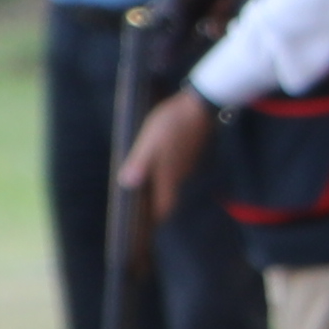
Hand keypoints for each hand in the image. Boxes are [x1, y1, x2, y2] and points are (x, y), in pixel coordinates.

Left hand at [119, 88, 215, 211]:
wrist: (200, 105)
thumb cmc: (172, 122)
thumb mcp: (150, 140)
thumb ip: (140, 162)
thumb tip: (127, 183)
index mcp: (169, 174)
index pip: (165, 205)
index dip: (156, 217)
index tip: (146, 223)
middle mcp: (181, 174)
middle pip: (168, 194)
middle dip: (154, 200)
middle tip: (139, 200)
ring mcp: (188, 162)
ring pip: (172, 180)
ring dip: (160, 182)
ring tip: (144, 178)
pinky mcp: (192, 151)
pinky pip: (177, 167)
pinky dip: (167, 169)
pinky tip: (159, 158)